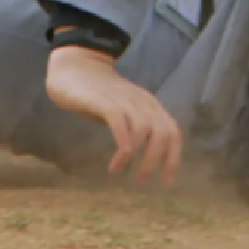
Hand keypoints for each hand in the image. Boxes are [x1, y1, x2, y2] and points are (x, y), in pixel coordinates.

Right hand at [45, 44, 181, 185]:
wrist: (76, 67)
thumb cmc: (100, 95)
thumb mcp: (125, 111)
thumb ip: (137, 128)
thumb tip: (147, 156)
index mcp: (150, 106)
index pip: (173, 132)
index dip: (173, 158)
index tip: (166, 181)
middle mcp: (142, 103)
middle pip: (163, 133)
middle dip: (155, 160)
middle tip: (140, 181)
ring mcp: (124, 100)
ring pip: (144, 129)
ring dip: (136, 156)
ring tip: (119, 170)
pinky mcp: (104, 100)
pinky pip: (120, 122)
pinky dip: (122, 144)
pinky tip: (116, 161)